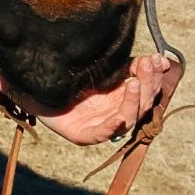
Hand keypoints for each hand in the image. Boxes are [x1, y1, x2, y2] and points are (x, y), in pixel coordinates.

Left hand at [35, 54, 170, 145]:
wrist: (37, 90)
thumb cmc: (70, 80)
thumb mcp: (101, 71)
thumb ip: (125, 67)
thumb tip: (156, 59)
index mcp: (121, 99)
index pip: (146, 91)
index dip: (153, 77)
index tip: (158, 60)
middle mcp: (115, 114)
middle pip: (140, 104)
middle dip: (147, 84)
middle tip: (147, 65)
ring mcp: (100, 126)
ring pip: (126, 118)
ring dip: (133, 101)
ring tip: (134, 82)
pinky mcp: (83, 135)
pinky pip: (102, 133)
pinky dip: (112, 127)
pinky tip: (119, 118)